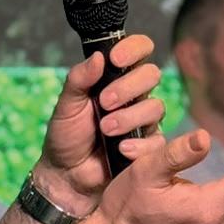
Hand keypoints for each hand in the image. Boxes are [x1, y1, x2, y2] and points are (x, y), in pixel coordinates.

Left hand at [35, 35, 164, 211]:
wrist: (67, 175)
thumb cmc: (67, 135)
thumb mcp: (66, 105)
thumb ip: (79, 79)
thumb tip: (98, 57)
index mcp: (115, 78)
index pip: (138, 50)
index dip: (133, 48)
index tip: (115, 59)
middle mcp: (134, 95)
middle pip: (152, 75)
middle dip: (129, 86)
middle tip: (104, 102)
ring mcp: (143, 121)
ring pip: (156, 107)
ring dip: (129, 117)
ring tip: (106, 129)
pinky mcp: (149, 147)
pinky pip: (157, 140)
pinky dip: (139, 144)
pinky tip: (121, 148)